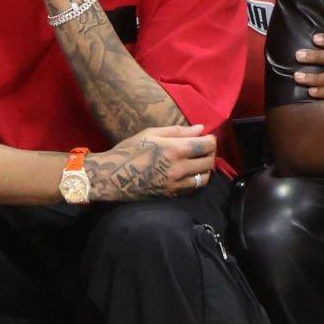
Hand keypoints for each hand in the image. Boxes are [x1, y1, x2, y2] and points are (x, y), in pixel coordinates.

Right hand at [87, 124, 217, 201]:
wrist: (113, 177)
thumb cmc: (129, 151)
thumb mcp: (150, 133)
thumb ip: (178, 131)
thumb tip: (201, 129)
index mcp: (174, 149)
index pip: (206, 145)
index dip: (211, 139)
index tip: (206, 137)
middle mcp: (179, 168)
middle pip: (209, 161)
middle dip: (210, 152)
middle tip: (204, 148)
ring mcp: (177, 184)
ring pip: (205, 177)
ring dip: (206, 167)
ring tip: (198, 161)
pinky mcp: (173, 194)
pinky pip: (194, 188)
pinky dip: (197, 179)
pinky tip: (190, 173)